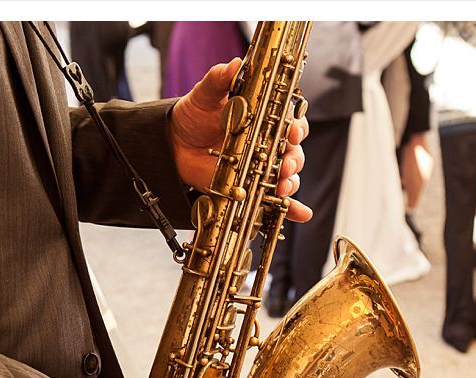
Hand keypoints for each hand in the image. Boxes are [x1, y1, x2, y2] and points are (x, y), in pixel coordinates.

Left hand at [169, 57, 312, 222]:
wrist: (173, 144)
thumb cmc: (193, 116)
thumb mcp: (206, 94)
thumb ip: (220, 79)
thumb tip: (235, 65)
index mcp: (263, 117)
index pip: (290, 120)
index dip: (296, 126)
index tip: (292, 130)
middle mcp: (267, 143)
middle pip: (293, 151)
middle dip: (294, 158)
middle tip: (285, 163)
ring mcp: (260, 166)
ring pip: (287, 175)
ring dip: (291, 181)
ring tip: (282, 184)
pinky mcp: (250, 187)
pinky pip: (275, 200)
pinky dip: (291, 208)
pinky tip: (302, 214)